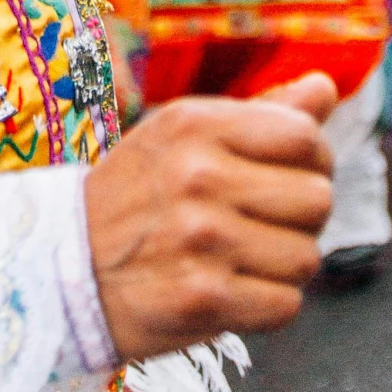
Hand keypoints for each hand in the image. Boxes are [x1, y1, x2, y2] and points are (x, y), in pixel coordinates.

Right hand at [83, 73, 336, 358]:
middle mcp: (200, 176)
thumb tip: (325, 86)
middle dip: (302, 216)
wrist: (65, 266)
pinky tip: (234, 288)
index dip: (314, 160)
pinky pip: (287, 305)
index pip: (306, 138)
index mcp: (196, 124)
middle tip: (264, 221)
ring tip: (245, 256)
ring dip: (285, 264)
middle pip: (317, 200)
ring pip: (307, 257)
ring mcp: (203, 240)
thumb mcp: (184, 132)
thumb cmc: (138, 192)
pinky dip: (269, 303)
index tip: (291, 174)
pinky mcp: (205, 299)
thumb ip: (261, 112)